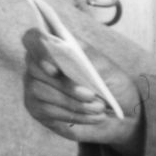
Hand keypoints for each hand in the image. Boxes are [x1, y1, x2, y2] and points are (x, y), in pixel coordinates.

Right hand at [22, 29, 141, 147]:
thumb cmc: (110, 82)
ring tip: (99, 108)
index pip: (32, 38)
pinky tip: (93, 117)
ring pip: (40, 92)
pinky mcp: (38, 109)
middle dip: (64, 84)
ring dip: (73, 102)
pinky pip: (49, 112)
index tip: (55, 69)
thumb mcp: (104, 66)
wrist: (122, 108)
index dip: (39, 51)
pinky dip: (75, 115)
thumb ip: (84, 56)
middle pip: (34, 69)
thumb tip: (66, 52)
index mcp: (53, 47)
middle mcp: (38, 65)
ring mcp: (34, 88)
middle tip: (91, 95)